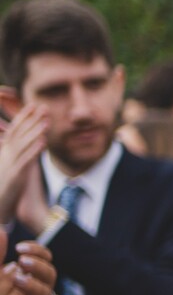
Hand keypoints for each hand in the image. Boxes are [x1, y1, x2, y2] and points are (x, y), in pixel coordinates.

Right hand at [0, 106, 48, 226]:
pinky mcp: (15, 177)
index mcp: (4, 153)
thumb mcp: (9, 168)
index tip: (33, 105)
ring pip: (22, 145)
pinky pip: (25, 161)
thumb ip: (18, 155)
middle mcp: (6, 156)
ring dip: (34, 132)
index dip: (23, 117)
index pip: (14, 131)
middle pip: (18, 134)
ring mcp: (9, 166)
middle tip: (42, 106)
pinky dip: (34, 151)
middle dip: (31, 119)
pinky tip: (43, 143)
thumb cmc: (4, 189)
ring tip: (45, 121)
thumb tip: (26, 143)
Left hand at [0, 242, 56, 294]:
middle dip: (38, 267)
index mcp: (31, 275)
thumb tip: (1, 231)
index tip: (20, 248)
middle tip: (22, 262)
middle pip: (50, 275)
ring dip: (35, 286)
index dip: (38, 251)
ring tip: (19, 280)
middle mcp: (37, 292)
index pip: (44, 259)